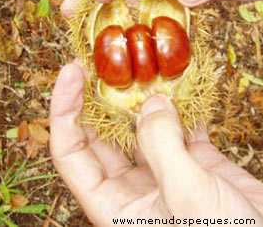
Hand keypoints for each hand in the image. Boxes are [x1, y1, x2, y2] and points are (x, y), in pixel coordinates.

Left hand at [50, 62, 262, 225]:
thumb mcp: (187, 196)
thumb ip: (162, 145)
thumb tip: (151, 102)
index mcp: (115, 205)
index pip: (72, 153)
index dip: (65, 111)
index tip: (73, 71)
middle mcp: (134, 187)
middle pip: (104, 135)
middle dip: (104, 96)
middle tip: (111, 58)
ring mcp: (167, 172)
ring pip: (144, 127)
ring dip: (146, 97)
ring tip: (148, 62)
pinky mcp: (197, 162)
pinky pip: (182, 127)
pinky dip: (183, 105)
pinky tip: (185, 83)